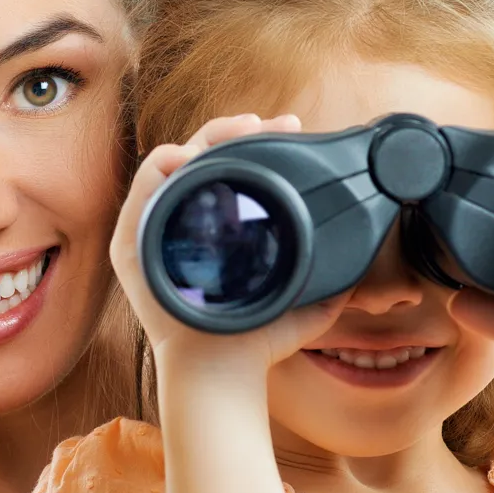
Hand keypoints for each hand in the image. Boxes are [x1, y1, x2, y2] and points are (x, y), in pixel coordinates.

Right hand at [110, 114, 344, 375]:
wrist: (221, 370)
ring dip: (205, 138)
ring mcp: (154, 232)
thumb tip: (361, 272)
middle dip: (237, 130)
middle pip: (200, 157)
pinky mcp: (132, 245)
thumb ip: (331, 288)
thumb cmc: (253, 344)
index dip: (256, 142)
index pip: (228, 168)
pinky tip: (189, 157)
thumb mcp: (303, 305)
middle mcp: (179, 225)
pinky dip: (161, 166)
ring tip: (240, 128)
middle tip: (272, 122)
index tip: (292, 128)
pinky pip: (142, 190)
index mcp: (212, 231)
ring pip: (172, 163)